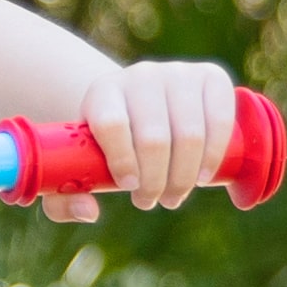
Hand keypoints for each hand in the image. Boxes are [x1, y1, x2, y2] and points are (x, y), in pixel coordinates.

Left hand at [31, 57, 237, 212]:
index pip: (112, 124)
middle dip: (155, 181)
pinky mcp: (211, 77)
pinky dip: (214, 155)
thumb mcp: (79, 163)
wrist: (140, 102)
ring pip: (189, 134)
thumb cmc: (107, 142)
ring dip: (184, 176)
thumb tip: (89, 212)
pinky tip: (203, 177)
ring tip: (174, 196)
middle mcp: (141, 76)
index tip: (128, 187)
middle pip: (153, 137)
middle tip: (150, 201)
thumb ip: (67, 196)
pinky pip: (220, 120)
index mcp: (103, 91)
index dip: (122, 161)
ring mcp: (178, 73)